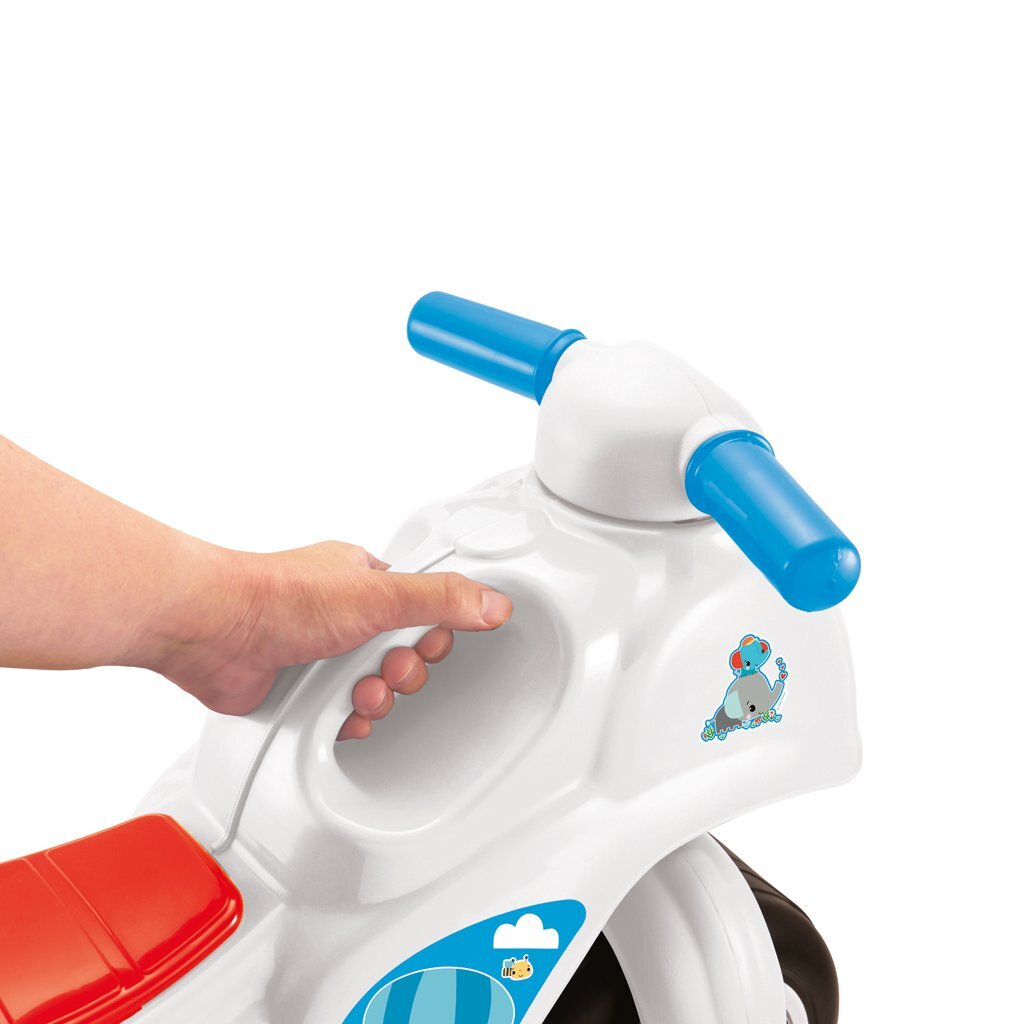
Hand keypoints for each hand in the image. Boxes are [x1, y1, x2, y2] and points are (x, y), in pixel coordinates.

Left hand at [147, 541, 512, 737]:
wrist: (214, 631)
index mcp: (363, 579)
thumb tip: (492, 602)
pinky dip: (347, 718)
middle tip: (387, 667)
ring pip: (375, 687)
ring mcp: (320, 652)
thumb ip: (441, 597)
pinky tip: (340, 712)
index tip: (426, 641)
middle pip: (402, 652)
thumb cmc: (278, 597)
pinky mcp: (300, 689)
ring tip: (358, 692)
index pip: (422, 607)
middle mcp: (342, 614)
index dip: (431, 632)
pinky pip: (343, 714)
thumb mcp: (378, 593)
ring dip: (375, 696)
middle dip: (401, 670)